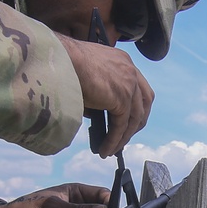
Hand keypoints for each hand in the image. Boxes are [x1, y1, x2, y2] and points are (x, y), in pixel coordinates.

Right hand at [59, 36, 153, 156]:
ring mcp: (129, 84)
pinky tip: (106, 149)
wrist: (61, 59)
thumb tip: (96, 114)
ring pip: (134, 117)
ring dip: (124, 136)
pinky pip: (121, 125)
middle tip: (126, 135)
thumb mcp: (88, 76)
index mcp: (123, 61)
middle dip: (137, 121)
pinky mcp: (121, 98)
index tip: (128, 119)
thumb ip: (98, 93)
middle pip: (145, 101)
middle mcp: (130, 70)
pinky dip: (115, 139)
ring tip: (113, 149)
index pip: (138, 86)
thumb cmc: (66, 63)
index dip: (136, 105)